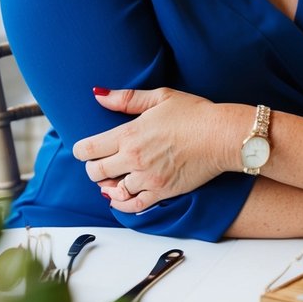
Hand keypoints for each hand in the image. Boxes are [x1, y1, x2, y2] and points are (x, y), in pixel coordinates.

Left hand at [74, 86, 238, 212]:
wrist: (221, 135)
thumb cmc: (194, 113)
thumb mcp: (161, 97)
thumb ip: (127, 98)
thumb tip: (99, 95)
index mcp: (130, 134)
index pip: (89, 149)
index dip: (82, 150)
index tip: (84, 149)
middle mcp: (133, 158)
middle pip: (96, 172)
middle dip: (94, 167)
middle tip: (101, 162)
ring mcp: (146, 178)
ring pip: (112, 190)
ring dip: (109, 185)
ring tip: (114, 178)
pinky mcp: (160, 192)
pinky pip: (132, 206)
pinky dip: (122, 204)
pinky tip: (122, 196)